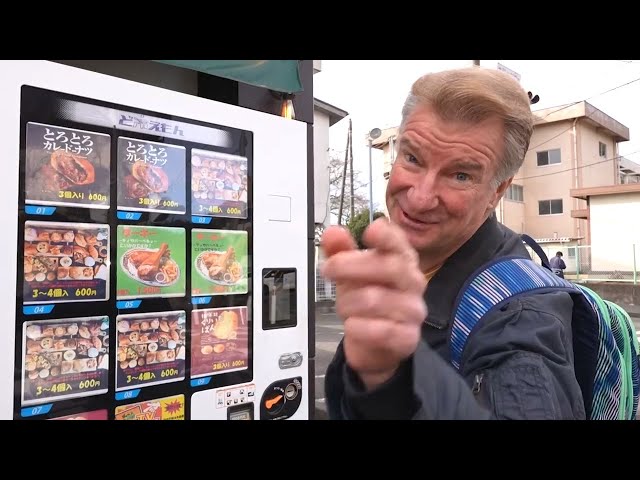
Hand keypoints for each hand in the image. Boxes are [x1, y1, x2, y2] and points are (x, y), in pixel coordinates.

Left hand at [321, 218, 426, 389]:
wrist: (374, 345)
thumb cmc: (365, 302)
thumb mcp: (349, 273)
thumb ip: (340, 251)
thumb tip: (332, 233)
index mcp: (402, 260)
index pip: (399, 243)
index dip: (386, 235)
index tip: (370, 230)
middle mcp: (412, 283)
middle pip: (388, 267)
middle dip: (351, 266)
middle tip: (329, 268)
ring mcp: (413, 310)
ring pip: (375, 299)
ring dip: (348, 303)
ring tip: (343, 307)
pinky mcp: (407, 337)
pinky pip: (380, 330)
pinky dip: (357, 328)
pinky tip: (353, 326)